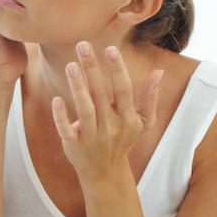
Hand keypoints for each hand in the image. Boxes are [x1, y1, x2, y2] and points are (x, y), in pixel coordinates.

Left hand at [51, 42, 163, 189]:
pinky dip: (61, 116)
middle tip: (82, 45)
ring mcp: (92, 137)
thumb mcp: (143, 122)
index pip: (123, 89)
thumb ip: (149, 97)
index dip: (117, 69)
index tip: (110, 48)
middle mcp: (111, 126)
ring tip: (70, 65)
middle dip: (92, 68)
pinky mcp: (74, 145)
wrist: (105, 172)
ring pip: (85, 109)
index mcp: (127, 118)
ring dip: (78, 87)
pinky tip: (56, 99)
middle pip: (101, 94)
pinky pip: (67, 130)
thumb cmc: (124, 140)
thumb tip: (160, 71)